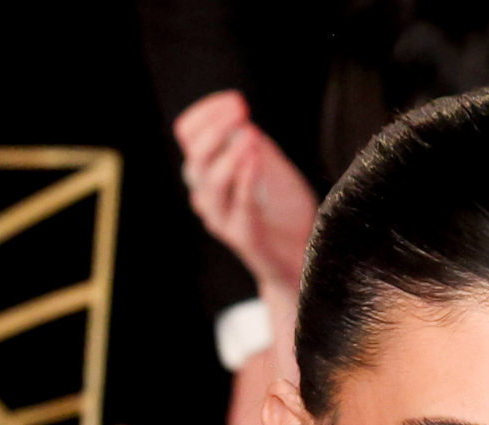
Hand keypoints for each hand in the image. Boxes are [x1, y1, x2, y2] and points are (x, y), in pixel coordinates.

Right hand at [172, 90, 315, 294]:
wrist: (300, 258)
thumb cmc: (283, 211)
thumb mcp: (268, 166)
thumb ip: (252, 145)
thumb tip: (240, 121)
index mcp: (207, 174)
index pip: (188, 135)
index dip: (207, 114)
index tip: (235, 101)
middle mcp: (207, 196)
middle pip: (194, 157)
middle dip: (215, 129)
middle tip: (241, 110)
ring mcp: (223, 218)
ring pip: (210, 183)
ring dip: (229, 155)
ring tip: (250, 135)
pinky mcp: (244, 237)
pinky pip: (240, 206)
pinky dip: (246, 179)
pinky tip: (255, 159)